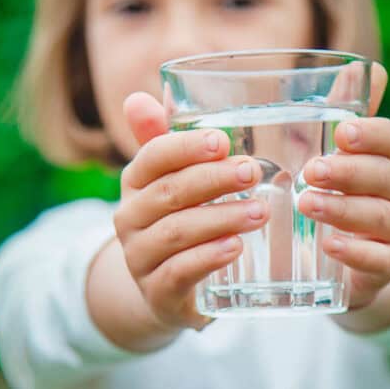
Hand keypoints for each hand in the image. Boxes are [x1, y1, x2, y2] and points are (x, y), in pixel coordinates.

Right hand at [112, 92, 267, 330]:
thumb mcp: (174, 180)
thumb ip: (167, 139)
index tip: (223, 141)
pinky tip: (236, 246)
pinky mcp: (157, 293)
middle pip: (169, 192)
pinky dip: (209, 257)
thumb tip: (141, 95)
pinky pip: (179, 272)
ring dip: (220, 218)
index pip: (152, 157)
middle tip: (253, 172)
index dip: (185, 147)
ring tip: (260, 211)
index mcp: (135, 182)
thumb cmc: (179, 220)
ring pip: (177, 232)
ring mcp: (139, 258)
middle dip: (213, 179)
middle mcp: (130, 218)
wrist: (165, 290)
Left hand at [297, 63, 389, 308]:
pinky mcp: (385, 266)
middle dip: (351, 171)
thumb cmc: (338, 191)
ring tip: (308, 203)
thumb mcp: (332, 152)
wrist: (354, 257)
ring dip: (344, 209)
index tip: (344, 132)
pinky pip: (379, 260)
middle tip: (313, 169)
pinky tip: (329, 245)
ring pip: (381, 217)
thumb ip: (340, 114)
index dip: (372, 134)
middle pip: (386, 176)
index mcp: (384, 158)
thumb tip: (354, 68)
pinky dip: (355, 252)